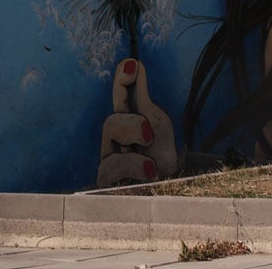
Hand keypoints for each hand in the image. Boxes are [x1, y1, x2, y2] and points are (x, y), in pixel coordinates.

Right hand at [96, 58, 177, 187]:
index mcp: (133, 130)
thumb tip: (135, 64)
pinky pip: (111, 164)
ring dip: (132, 133)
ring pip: (110, 130)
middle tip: (149, 133)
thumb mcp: (161, 134)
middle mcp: (117, 145)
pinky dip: (132, 163)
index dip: (124, 81)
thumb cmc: (164, 173)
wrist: (166, 209)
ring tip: (150, 151)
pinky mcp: (105, 183)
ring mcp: (109, 164)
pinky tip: (150, 171)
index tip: (133, 63)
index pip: (123, 100)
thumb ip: (146, 104)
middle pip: (113, 119)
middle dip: (130, 118)